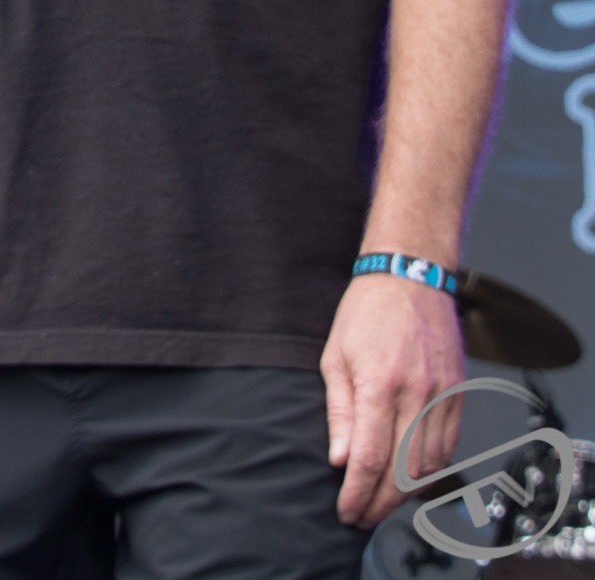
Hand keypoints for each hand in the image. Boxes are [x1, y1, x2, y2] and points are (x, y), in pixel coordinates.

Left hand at [322, 273, 465, 527]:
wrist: (410, 278)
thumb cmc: (365, 312)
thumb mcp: (335, 355)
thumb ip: (339, 410)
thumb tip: (339, 459)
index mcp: (378, 384)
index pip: (369, 457)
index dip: (357, 492)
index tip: (345, 509)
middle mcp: (416, 394)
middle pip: (403, 471)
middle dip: (380, 502)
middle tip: (361, 516)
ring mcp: (442, 396)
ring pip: (429, 466)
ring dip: (406, 493)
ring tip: (382, 502)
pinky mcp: (459, 395)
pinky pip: (448, 447)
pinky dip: (430, 471)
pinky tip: (411, 478)